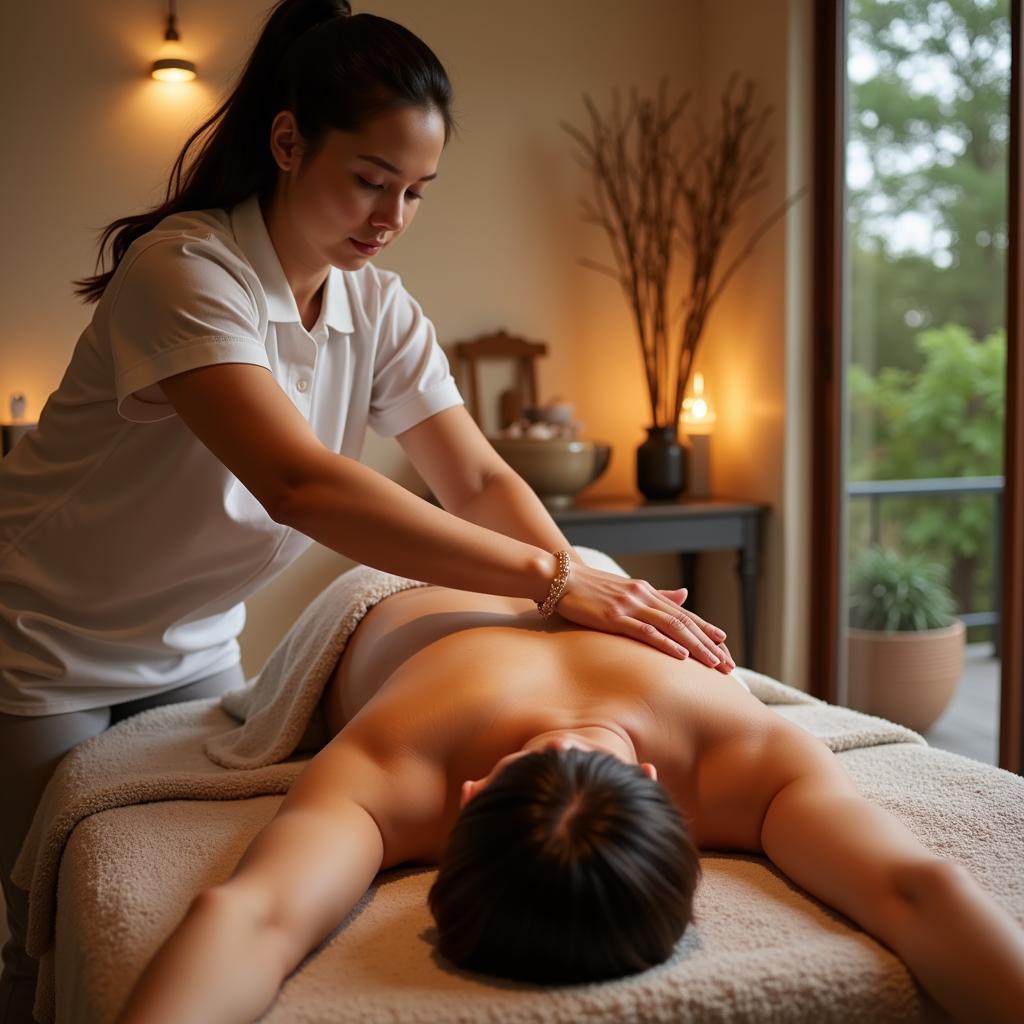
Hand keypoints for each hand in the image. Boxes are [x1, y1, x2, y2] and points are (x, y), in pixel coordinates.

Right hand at [551, 565, 735, 671]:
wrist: (559, 577)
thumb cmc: (590, 587)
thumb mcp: (627, 588)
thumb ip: (657, 594)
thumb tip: (684, 595)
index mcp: (647, 592)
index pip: (684, 613)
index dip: (706, 629)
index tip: (725, 645)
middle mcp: (643, 596)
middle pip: (684, 622)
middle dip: (709, 644)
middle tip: (728, 664)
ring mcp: (629, 606)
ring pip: (672, 627)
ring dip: (696, 647)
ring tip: (714, 664)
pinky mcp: (614, 617)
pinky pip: (645, 631)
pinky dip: (666, 643)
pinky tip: (681, 655)